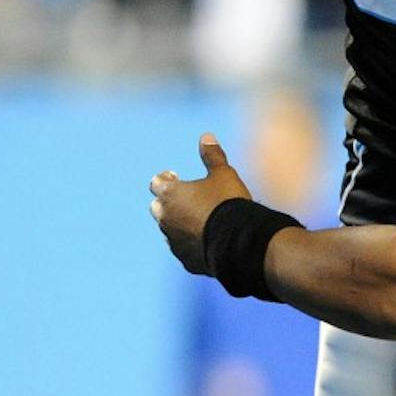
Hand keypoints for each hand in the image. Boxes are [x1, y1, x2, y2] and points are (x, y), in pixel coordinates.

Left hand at [149, 134, 252, 274]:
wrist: (239, 241)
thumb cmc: (228, 202)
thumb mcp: (223, 174)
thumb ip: (212, 156)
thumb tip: (206, 136)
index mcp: (170, 194)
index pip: (157, 182)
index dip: (166, 178)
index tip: (176, 175)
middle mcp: (166, 218)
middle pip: (158, 207)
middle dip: (169, 202)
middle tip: (186, 198)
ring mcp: (174, 241)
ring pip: (169, 230)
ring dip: (179, 223)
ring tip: (199, 219)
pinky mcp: (185, 259)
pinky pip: (183, 248)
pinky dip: (191, 242)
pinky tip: (207, 238)